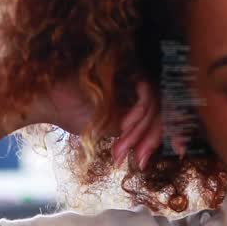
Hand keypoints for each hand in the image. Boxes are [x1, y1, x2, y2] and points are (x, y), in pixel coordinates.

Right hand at [33, 76, 186, 168]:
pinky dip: (138, 113)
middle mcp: (138, 83)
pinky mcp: (127, 67)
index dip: (174, 132)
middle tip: (142, 157)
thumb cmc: (69, 114)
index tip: (181, 151)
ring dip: (141, 130)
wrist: (45, 102)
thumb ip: (128, 135)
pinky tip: (124, 125)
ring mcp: (133, 74)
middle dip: (154, 138)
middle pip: (164, 110)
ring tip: (125, 146)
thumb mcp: (106, 131)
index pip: (163, 113)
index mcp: (135, 97)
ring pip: (156, 106)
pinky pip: (145, 94)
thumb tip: (145, 157)